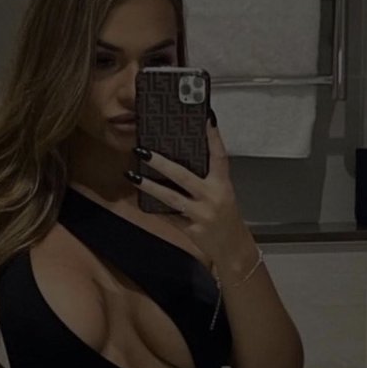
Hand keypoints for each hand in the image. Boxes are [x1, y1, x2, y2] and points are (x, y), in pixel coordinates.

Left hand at [131, 118, 248, 264]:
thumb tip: (180, 158)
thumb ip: (206, 178)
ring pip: (171, 197)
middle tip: (143, 150)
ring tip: (133, 175)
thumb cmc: (226, 218)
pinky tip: (140, 200)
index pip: (219, 156)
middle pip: (183, 176)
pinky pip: (168, 216)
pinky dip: (154, 208)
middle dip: (161, 162)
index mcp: (222, 185)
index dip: (213, 137)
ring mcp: (201, 214)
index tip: (205, 118)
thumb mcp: (222, 194)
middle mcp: (212, 197)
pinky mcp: (191, 229)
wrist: (233, 248)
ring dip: (149, 186)